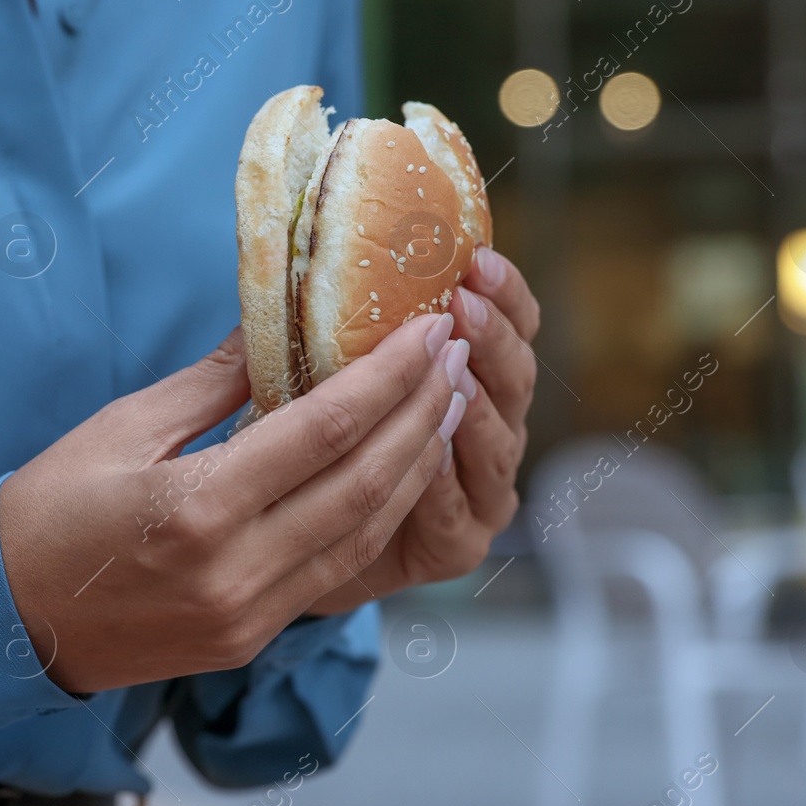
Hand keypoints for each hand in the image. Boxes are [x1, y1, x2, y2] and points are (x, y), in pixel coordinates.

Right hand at [0, 314, 464, 693]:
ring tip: (448, 403)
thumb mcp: (124, 428)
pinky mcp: (253, 637)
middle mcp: (235, 570)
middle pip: (364, 483)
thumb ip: (214, 380)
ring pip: (365, 532)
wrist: (9, 623)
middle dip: (422, 412)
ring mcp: (250, 613)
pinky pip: (339, 571)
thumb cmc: (50, 512)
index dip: (389, 375)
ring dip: (416, 464)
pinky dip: (380, 515)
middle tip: (458, 354)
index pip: (325, 431)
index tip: (429, 327)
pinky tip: (403, 471)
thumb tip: (279, 317)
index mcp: (197, 509)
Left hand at [306, 247, 538, 613]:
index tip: (475, 258)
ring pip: (496, 445)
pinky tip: (432, 450)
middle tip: (462, 304)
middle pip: (515, 380)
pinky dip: (444, 483)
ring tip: (453, 369)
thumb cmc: (302, 446)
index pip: (515, 325)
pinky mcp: (457, 547)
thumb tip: (293, 265)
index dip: (504, 293)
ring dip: (475, 406)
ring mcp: (480, 492)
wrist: (290, 545)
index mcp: (474, 376)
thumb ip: (321, 333)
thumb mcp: (305, 377)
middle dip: (492, 339)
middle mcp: (490, 432)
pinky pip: (457, 513)